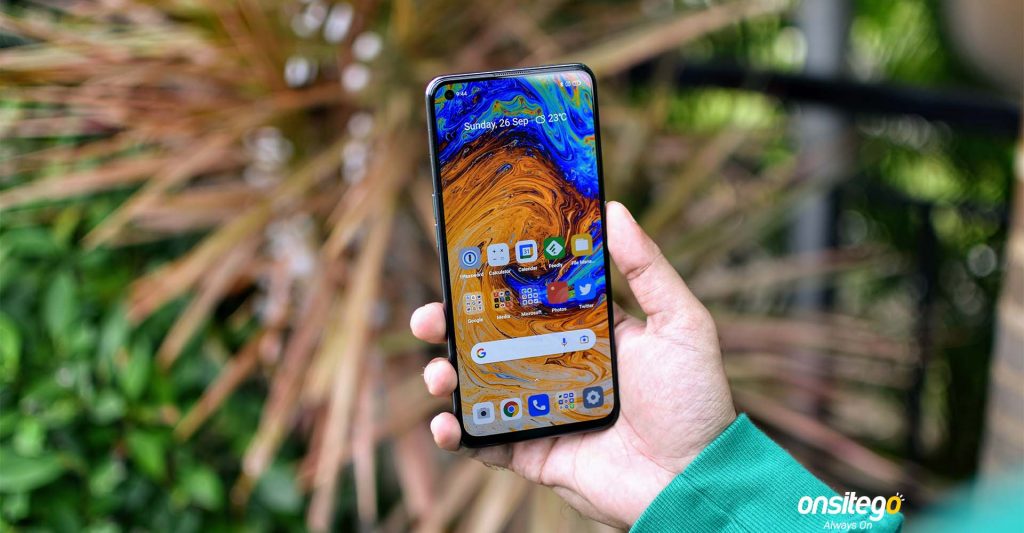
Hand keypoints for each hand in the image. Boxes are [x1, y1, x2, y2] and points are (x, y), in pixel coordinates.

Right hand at [410, 201, 735, 527]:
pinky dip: (455, 433)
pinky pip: (482, 441)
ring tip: (439, 373)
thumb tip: (615, 209)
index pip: (527, 296)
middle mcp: (554, 366)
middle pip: (487, 338)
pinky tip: (447, 424)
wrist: (692, 481)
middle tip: (429, 318)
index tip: (461, 259)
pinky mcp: (531, 450)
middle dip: (449, 325)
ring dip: (444, 375)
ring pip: (475, 385)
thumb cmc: (693, 402)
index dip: (492, 279)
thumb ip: (647, 269)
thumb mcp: (681, 324)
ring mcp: (538, 409)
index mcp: (584, 331)